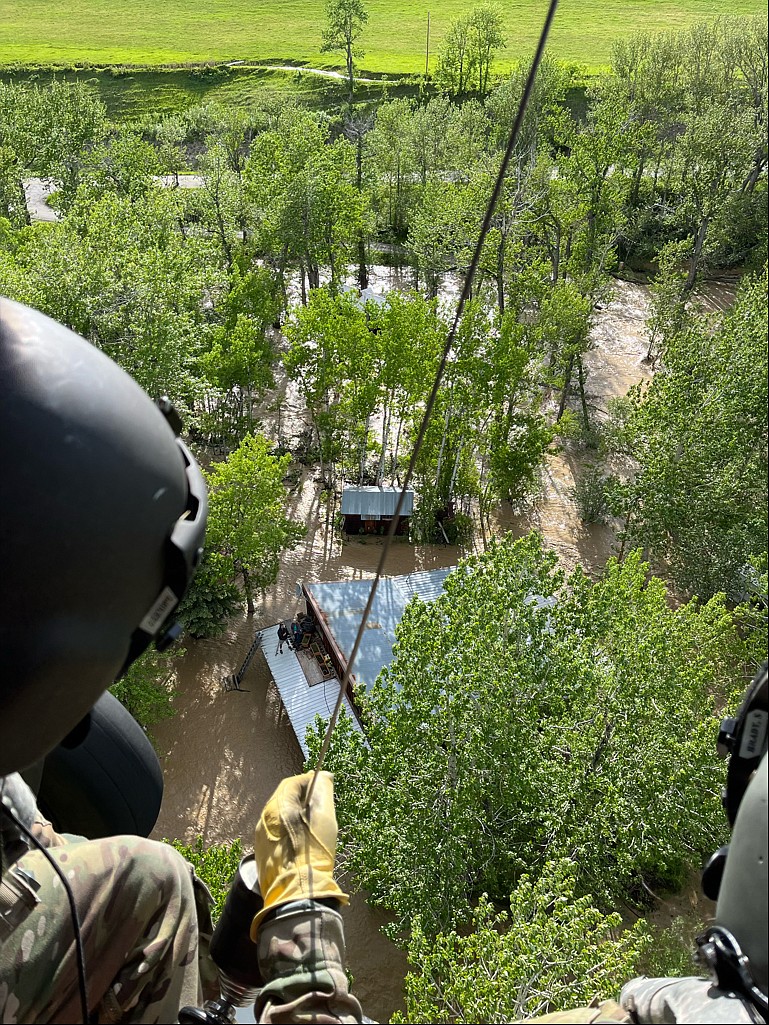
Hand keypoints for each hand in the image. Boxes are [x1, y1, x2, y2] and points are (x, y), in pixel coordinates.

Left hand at [250, 771, 347, 935]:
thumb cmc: (313, 851)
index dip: (309, 781)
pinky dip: (288, 831)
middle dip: (302, 799)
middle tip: (320, 808)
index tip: (324, 787)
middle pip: (284, 799)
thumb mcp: (324, 816)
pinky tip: (301, 843)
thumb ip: (323, 790)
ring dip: (295, 816)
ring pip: (279, 817)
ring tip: (313, 827)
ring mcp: (260, 837)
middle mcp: (264, 818)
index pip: (292, 783)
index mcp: (276, 806)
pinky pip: (276, 833)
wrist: (296, 892)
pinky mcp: (262, 853)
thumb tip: (323, 776)